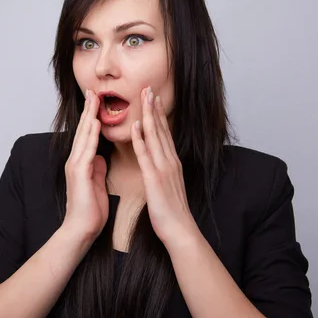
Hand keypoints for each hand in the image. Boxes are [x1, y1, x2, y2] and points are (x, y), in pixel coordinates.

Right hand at [62, 89, 108, 238]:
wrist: (81, 229)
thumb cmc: (90, 210)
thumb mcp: (97, 183)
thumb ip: (97, 168)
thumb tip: (101, 157)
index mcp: (82, 162)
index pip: (88, 134)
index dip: (92, 116)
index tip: (97, 100)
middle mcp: (76, 160)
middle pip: (83, 130)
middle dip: (88, 109)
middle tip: (93, 90)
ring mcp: (76, 166)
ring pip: (83, 135)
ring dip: (89, 116)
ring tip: (94, 98)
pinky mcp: (79, 173)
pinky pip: (86, 150)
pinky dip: (91, 135)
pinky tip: (95, 123)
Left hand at [130, 86, 197, 244]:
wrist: (180, 230)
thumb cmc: (171, 211)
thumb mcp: (167, 186)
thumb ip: (162, 171)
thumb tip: (157, 163)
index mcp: (171, 163)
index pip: (164, 133)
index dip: (158, 114)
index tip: (153, 98)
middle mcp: (170, 161)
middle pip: (161, 129)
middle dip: (154, 107)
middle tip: (148, 87)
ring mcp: (164, 168)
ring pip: (155, 136)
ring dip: (149, 115)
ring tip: (144, 97)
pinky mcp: (155, 178)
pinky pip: (147, 155)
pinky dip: (142, 139)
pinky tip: (137, 126)